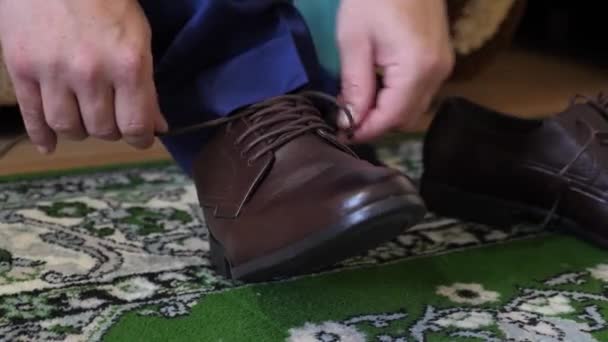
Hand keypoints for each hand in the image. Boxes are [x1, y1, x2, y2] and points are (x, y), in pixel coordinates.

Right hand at [0, 0, 166, 153]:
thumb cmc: (107, 0)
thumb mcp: (139, 39)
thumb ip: (147, 86)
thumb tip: (156, 126)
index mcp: (128, 65)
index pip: (136, 126)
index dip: (141, 138)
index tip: (141, 137)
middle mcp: (90, 73)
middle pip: (103, 130)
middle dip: (111, 130)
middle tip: (112, 118)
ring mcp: (52, 71)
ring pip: (68, 128)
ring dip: (80, 130)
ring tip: (84, 119)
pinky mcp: (21, 68)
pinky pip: (31, 116)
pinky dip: (41, 136)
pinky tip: (49, 144)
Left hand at [337, 0, 453, 141]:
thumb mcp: (354, 42)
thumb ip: (355, 87)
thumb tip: (349, 122)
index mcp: (418, 69)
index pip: (391, 117)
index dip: (365, 131)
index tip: (339, 134)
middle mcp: (438, 73)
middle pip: (406, 118)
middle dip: (375, 124)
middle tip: (345, 119)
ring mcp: (443, 66)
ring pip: (414, 108)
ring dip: (386, 113)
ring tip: (356, 103)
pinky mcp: (441, 59)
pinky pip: (419, 92)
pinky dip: (397, 98)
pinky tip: (375, 87)